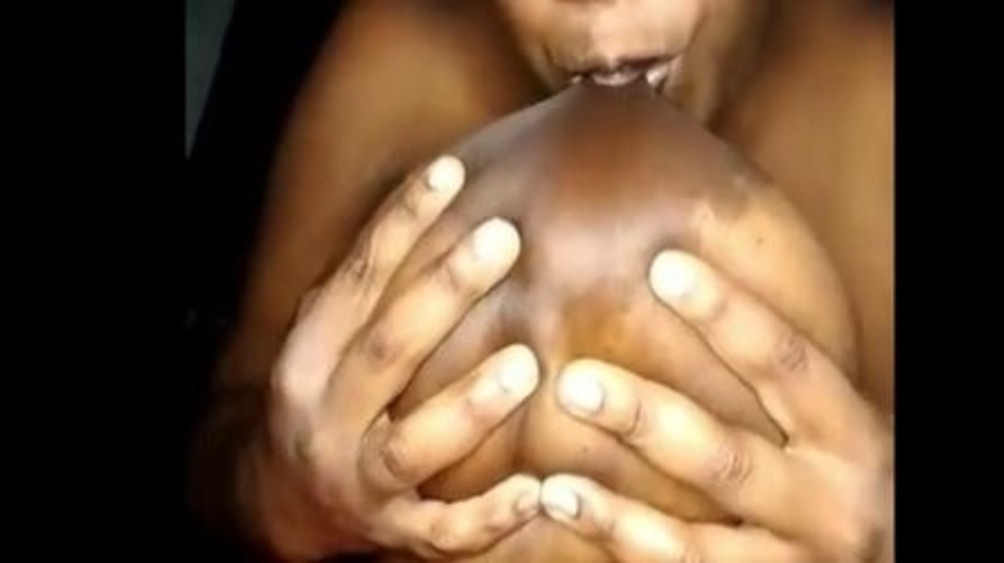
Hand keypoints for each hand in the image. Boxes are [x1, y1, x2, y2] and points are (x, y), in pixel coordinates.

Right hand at [248, 156, 542, 559]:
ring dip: (467, 405)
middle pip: (386, 348)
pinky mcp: (393, 530)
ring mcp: (358, 478)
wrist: (278, 506)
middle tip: (504, 239)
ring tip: (525, 365)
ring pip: (411, 444)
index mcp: (311, 355)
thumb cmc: (327, 401)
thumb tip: (439, 195)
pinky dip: (486, 517)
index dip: (401, 222)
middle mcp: (326, 415)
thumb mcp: (329, 343)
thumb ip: (372, 290)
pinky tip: (533, 493)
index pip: (358, 277)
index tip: (450, 171)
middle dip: (444, 291)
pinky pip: (441, 531)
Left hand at [539, 250, 892, 562]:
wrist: (892, 561)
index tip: (663, 269)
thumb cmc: (839, 475)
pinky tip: (570, 524)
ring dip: (619, 516)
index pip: (786, 363)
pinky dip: (620, 552)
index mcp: (848, 435)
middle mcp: (832, 505)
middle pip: (729, 461)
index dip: (728, 314)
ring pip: (697, 547)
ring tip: (555, 486)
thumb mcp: (831, 424)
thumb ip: (778, 381)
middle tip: (575, 383)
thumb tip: (679, 275)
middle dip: (647, 420)